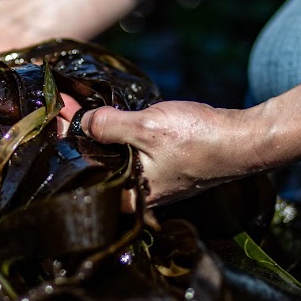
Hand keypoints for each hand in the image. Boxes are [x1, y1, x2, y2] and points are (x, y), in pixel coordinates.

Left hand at [80, 101, 255, 206]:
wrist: (243, 140)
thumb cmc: (198, 140)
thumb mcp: (146, 127)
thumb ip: (108, 126)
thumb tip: (82, 121)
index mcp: (129, 197)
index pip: (82, 174)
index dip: (66, 141)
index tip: (57, 112)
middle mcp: (138, 197)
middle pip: (95, 167)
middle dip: (77, 136)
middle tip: (64, 104)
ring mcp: (151, 184)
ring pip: (113, 159)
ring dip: (97, 133)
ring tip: (79, 106)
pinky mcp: (162, 169)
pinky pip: (130, 153)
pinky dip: (118, 136)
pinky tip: (111, 117)